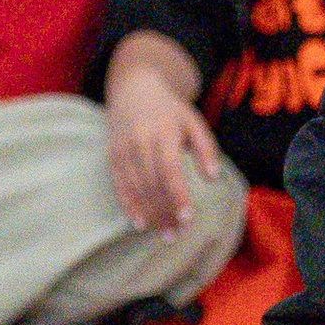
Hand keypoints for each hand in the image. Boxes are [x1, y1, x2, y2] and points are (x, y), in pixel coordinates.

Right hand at [106, 65, 222, 232]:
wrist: (133, 89)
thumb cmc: (170, 110)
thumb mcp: (193, 121)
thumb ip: (206, 149)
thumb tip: (212, 178)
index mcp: (164, 132)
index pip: (170, 169)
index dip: (178, 195)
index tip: (187, 218)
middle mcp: (141, 141)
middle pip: (153, 184)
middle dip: (165, 211)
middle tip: (177, 234)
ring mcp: (123, 149)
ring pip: (136, 188)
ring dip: (150, 214)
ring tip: (165, 234)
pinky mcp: (112, 156)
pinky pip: (120, 186)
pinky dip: (129, 206)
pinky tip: (140, 224)